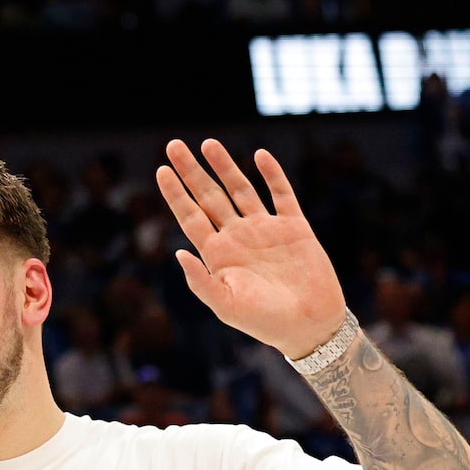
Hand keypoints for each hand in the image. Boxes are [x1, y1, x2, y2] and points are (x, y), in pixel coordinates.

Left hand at [155, 139, 345, 357]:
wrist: (309, 326)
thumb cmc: (264, 322)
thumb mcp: (226, 305)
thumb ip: (201, 281)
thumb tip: (178, 252)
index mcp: (218, 255)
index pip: (190, 217)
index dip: (175, 194)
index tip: (161, 171)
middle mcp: (238, 237)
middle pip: (209, 197)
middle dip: (191, 172)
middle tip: (173, 146)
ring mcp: (265, 229)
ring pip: (240, 189)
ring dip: (224, 166)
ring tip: (208, 143)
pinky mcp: (294, 227)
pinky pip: (281, 194)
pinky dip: (271, 174)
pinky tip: (259, 156)